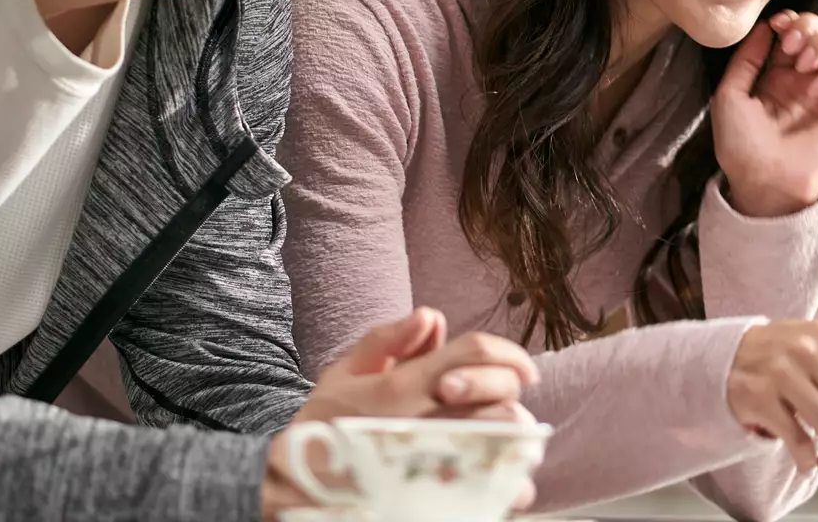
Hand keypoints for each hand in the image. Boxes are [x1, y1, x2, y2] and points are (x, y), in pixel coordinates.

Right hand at [264, 309, 540, 516]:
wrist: (293, 485)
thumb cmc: (324, 423)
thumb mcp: (343, 374)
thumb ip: (386, 341)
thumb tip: (432, 317)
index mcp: (402, 387)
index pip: (472, 352)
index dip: (507, 353)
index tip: (524, 369)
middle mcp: (419, 422)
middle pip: (496, 396)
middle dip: (509, 392)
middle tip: (506, 401)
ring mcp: (427, 464)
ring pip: (499, 442)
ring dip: (515, 437)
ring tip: (509, 439)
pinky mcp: (430, 501)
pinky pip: (487, 491)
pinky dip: (507, 485)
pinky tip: (506, 480)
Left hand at [711, 11, 817, 217]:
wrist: (763, 183)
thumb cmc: (741, 146)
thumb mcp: (730, 96)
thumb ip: (746, 59)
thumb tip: (765, 27)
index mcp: (778, 73)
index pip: (794, 30)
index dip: (791, 20)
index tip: (778, 25)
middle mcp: (806, 78)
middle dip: (809, 27)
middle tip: (791, 45)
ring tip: (804, 64)